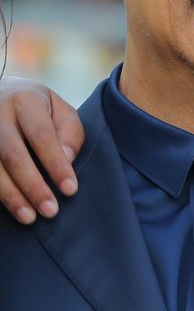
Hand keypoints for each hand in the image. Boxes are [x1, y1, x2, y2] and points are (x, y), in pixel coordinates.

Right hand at [0, 78, 83, 224]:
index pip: (42, 137)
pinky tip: (9, 209)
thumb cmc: (39, 108)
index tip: (70, 190)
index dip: (55, 165)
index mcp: (25, 101)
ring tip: (29, 217)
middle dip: (32, 186)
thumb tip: (66, 161)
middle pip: (13, 155)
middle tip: (50, 211)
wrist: (0, 93)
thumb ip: (70, 133)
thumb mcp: (60, 110)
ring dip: (10, 195)